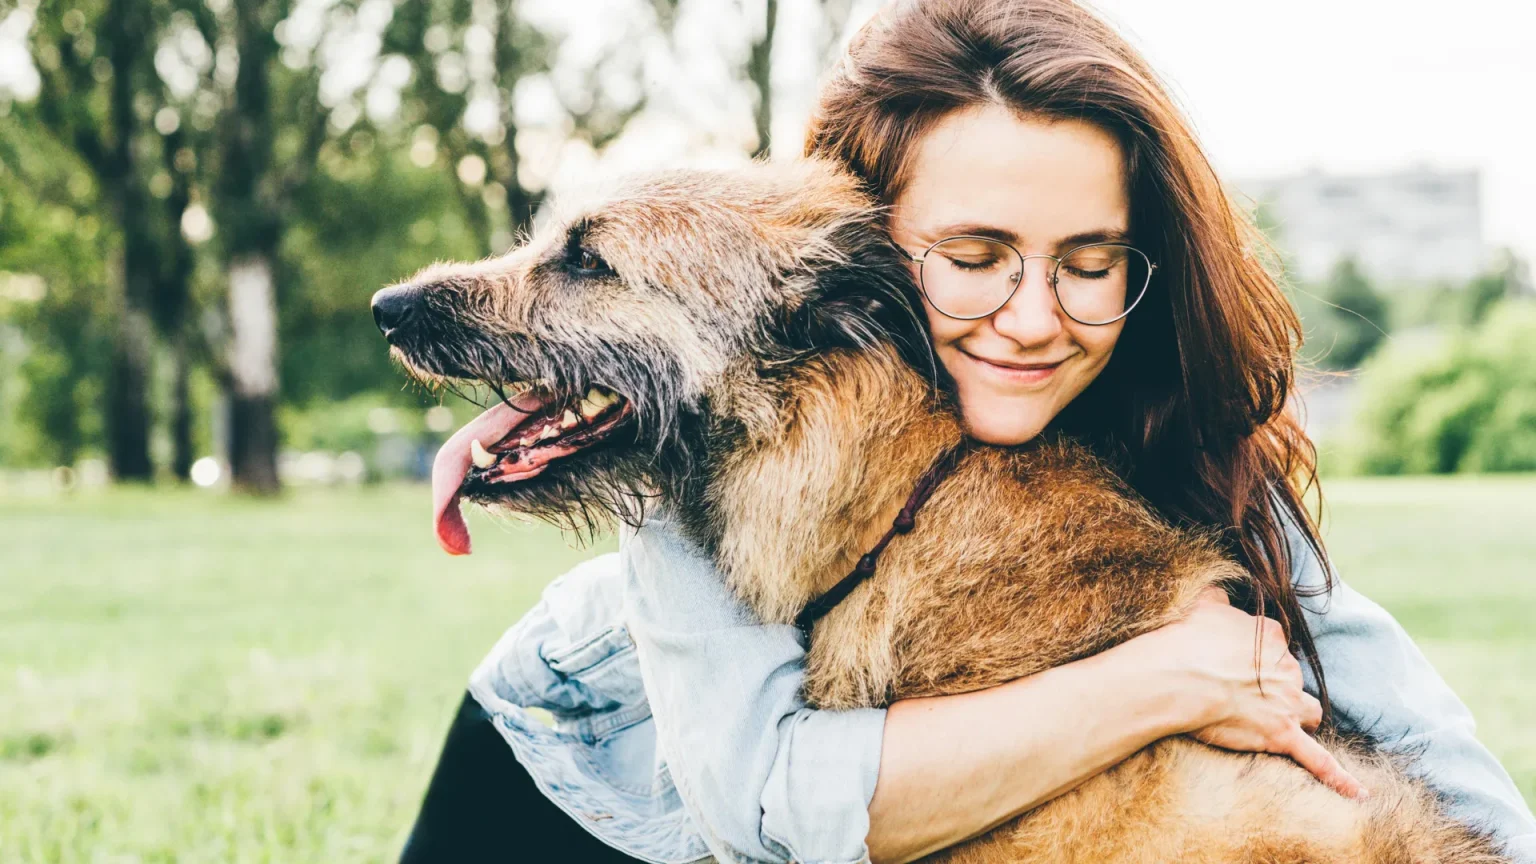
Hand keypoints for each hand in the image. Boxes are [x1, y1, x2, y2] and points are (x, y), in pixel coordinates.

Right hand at [1137, 587, 1366, 798]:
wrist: (1180, 676)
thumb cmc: (1187, 640)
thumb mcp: (1204, 605)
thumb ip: (1220, 597)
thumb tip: (1222, 594)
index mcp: (1272, 636)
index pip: (1276, 644)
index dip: (1258, 655)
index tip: (1239, 660)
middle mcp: (1287, 668)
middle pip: (1292, 678)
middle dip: (1275, 686)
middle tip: (1243, 691)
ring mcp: (1288, 703)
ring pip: (1309, 710)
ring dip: (1299, 715)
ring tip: (1282, 722)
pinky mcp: (1281, 735)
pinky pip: (1317, 760)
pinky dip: (1339, 778)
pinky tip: (1359, 794)